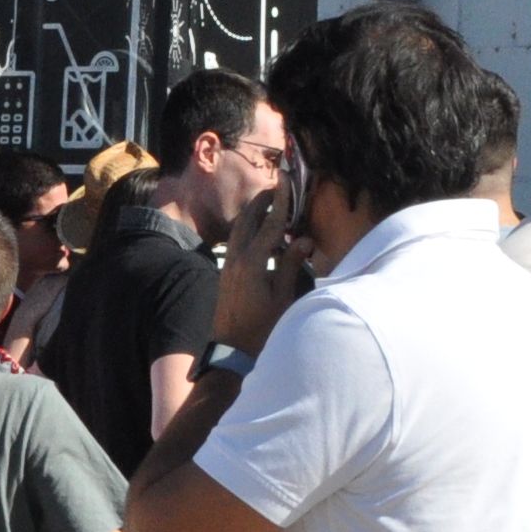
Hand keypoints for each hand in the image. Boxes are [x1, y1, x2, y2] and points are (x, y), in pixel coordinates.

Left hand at [210, 185, 303, 355]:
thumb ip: (291, 265)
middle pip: (248, 218)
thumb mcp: (283, 297)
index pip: (271, 223)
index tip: (286, 180)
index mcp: (253, 262)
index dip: (281, 201)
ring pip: (239, 228)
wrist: (231, 351)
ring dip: (254, 213)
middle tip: (278, 188)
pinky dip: (249, 229)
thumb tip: (304, 239)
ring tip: (271, 205)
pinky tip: (261, 234)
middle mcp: (236, 258)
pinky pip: (237, 241)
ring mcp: (228, 264)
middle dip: (262, 201)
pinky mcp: (226, 272)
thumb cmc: (262, 328)